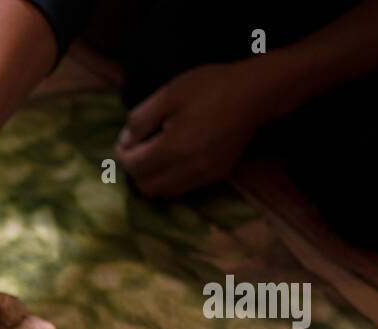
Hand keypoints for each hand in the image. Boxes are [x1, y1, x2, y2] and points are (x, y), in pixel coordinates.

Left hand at [115, 61, 275, 197]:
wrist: (254, 92)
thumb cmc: (210, 87)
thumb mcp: (168, 94)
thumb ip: (140, 120)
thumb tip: (125, 142)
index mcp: (174, 147)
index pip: (133, 166)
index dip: (123, 153)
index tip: (127, 139)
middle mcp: (189, 168)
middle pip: (145, 186)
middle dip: (135, 169)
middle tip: (138, 148)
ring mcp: (205, 175)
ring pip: (163, 193)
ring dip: (151, 178)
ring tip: (154, 154)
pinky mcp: (217, 175)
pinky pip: (183, 189)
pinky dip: (170, 180)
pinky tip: (173, 159)